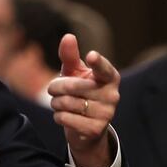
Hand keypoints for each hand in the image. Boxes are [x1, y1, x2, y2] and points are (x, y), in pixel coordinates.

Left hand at [48, 34, 119, 166]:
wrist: (85, 126)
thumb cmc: (80, 91)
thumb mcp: (74, 72)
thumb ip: (70, 56)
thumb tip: (68, 37)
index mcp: (110, 77)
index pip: (103, 69)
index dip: (97, 62)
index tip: (91, 56)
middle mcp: (112, 95)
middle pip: (72, 86)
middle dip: (55, 87)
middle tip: (53, 90)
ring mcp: (106, 113)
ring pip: (66, 103)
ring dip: (55, 103)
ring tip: (59, 103)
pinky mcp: (96, 129)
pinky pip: (65, 118)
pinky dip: (58, 116)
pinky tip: (64, 116)